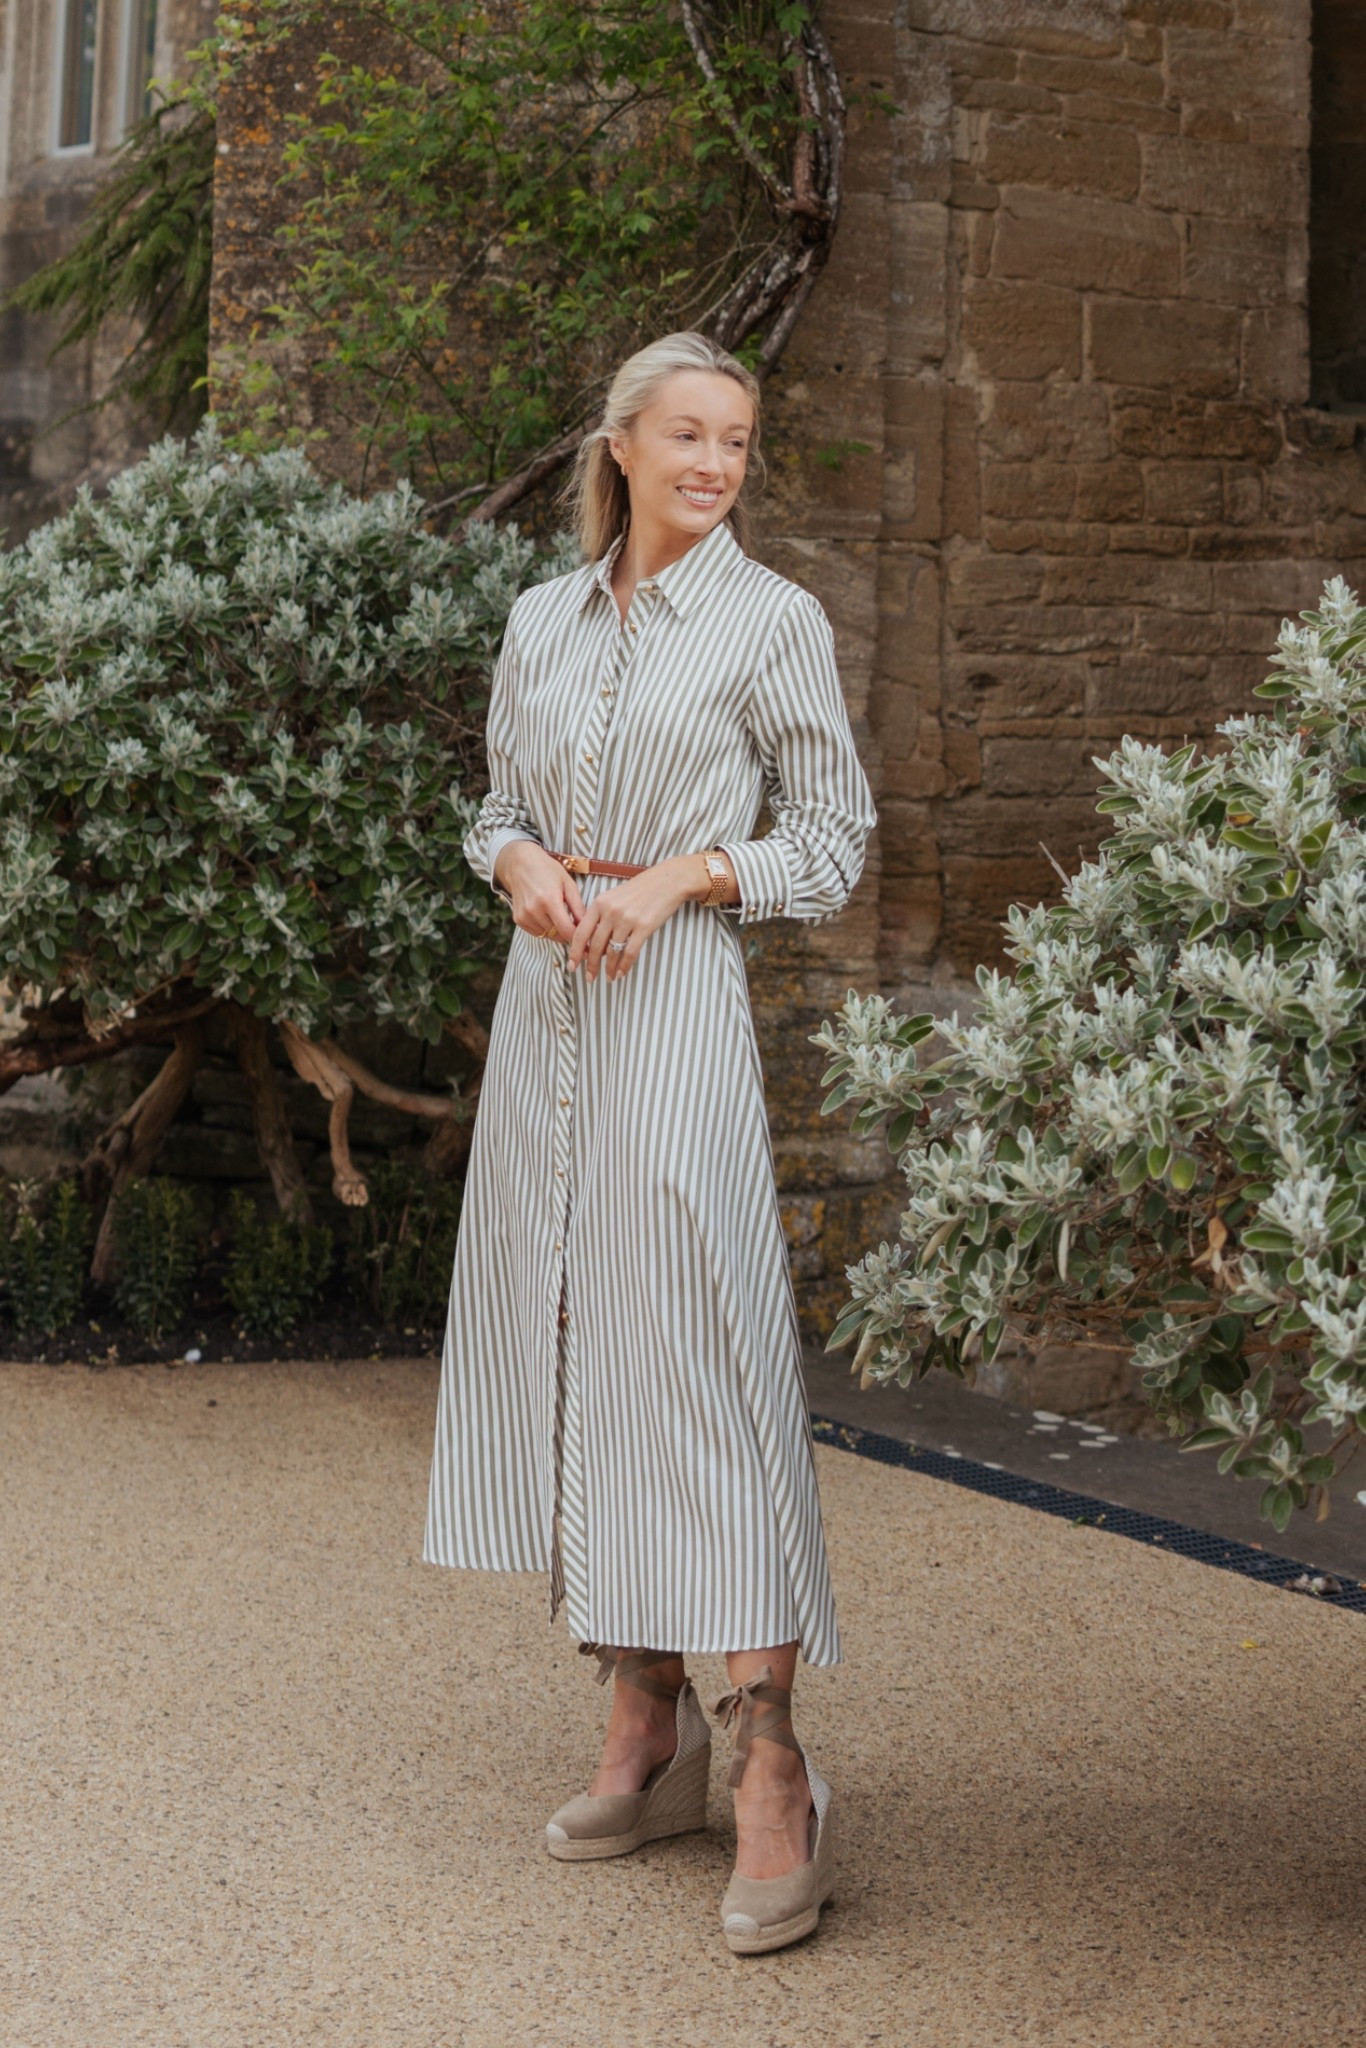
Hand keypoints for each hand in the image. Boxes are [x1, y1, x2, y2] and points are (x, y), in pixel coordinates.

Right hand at [495, 842, 584, 940]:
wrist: (520, 863)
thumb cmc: (547, 870)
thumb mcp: (568, 884)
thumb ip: (578, 907)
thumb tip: (587, 925)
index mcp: (549, 900)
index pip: (566, 931)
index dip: (577, 936)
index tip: (584, 935)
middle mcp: (534, 910)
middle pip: (557, 935)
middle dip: (567, 933)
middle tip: (572, 923)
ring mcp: (524, 916)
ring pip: (547, 935)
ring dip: (555, 930)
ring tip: (558, 915)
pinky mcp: (518, 919)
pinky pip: (536, 932)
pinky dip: (544, 928)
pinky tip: (546, 915)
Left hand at [566, 857, 699, 982]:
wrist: (668, 881)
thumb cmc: (641, 889)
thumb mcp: (614, 896)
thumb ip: (601, 915)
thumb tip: (593, 942)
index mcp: (599, 903)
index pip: (581, 932)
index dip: (575, 952)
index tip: (572, 965)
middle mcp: (610, 912)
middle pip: (595, 945)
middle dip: (591, 965)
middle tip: (590, 978)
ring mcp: (627, 919)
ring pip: (612, 952)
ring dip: (609, 968)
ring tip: (608, 978)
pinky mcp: (643, 927)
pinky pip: (630, 952)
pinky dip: (624, 966)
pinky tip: (622, 973)